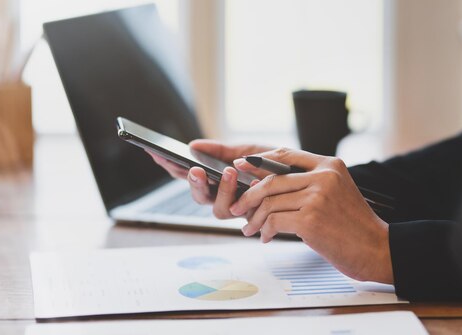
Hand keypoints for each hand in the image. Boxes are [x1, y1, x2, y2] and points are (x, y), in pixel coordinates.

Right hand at [147, 140, 272, 217]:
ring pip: (218, 209)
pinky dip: (245, 197)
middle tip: (196, 169)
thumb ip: (220, 150)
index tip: (156, 153)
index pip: (185, 174)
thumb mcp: (245, 149)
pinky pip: (244, 212)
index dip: (169, 166)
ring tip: (229, 171)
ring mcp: (237, 210)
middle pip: (198, 196)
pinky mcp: (254, 218)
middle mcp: (221, 198)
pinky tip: (249, 183)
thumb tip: (193, 145)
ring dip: (221, 190)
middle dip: (195, 183)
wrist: (304, 175)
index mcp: (213, 180)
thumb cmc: (272, 163)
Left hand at [229, 148, 392, 283]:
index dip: (259, 160)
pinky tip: (266, 237)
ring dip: (255, 218)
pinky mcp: (310, 219)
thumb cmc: (353, 225)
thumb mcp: (335, 192)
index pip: (286, 155)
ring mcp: (317, 197)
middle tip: (237, 208)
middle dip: (248, 195)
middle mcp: (323, 177)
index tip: (240, 165)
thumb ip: (308, 183)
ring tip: (250, 229)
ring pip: (269, 203)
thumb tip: (266, 183)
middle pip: (271, 180)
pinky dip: (265, 230)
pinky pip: (274, 221)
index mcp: (329, 166)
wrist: (376, 249)